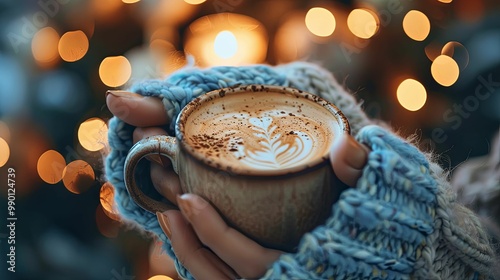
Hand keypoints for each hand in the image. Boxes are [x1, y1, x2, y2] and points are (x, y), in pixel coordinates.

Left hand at [106, 90, 369, 278]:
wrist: (400, 255)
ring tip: (168, 211)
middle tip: (166, 196)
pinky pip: (224, 279)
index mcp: (308, 269)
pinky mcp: (277, 277)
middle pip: (222, 278)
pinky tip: (187, 229)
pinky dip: (201, 260)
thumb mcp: (379, 195)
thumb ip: (361, 172)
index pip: (250, 262)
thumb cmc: (388, 225)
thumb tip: (341, 144)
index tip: (187, 197)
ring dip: (187, 250)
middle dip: (188, 239)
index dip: (214, 233)